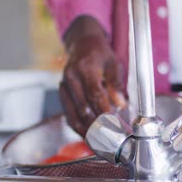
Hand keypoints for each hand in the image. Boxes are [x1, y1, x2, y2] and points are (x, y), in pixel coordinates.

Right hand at [60, 16, 126, 135]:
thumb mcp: (113, 63)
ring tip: (97, 139)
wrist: (82, 43)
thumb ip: (116, 84)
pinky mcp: (61, 92)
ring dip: (85, 127)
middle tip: (108, 133)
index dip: (103, 109)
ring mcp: (63, 85)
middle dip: (96, 121)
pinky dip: (77, 124)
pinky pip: (67, 112)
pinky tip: (86, 133)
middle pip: (82, 105)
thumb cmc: (99, 53)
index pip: (94, 92)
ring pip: (72, 112)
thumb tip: (120, 104)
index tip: (113, 120)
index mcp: (84, 66)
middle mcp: (70, 76)